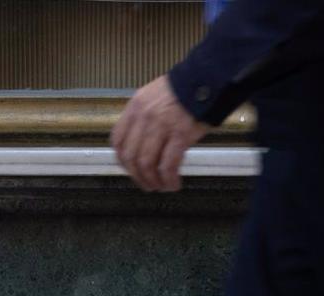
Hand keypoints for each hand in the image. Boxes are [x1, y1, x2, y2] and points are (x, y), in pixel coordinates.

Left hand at [112, 76, 209, 191]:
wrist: (206, 80)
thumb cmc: (184, 89)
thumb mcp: (154, 96)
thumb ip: (144, 117)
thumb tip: (143, 143)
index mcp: (135, 107)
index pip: (117, 140)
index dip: (122, 161)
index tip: (131, 169)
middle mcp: (144, 117)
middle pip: (131, 156)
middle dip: (138, 177)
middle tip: (148, 184)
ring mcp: (161, 126)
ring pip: (147, 164)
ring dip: (153, 181)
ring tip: (162, 186)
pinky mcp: (180, 135)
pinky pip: (168, 165)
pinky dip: (169, 179)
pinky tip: (174, 184)